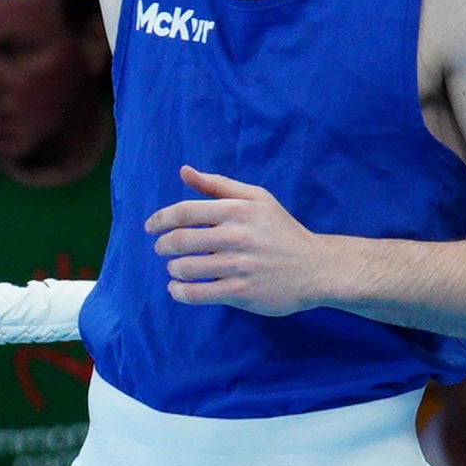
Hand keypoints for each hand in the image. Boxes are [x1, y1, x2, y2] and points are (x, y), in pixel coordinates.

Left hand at [148, 165, 328, 314]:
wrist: (315, 268)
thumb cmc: (282, 231)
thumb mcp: (256, 199)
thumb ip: (218, 185)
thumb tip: (184, 171)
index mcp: (237, 210)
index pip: (185, 212)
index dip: (160, 219)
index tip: (150, 227)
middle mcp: (236, 237)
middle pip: (180, 241)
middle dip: (163, 246)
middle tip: (161, 249)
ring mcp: (238, 266)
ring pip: (186, 268)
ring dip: (173, 269)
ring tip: (175, 268)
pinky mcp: (241, 293)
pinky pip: (197, 294)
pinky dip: (179, 292)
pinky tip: (177, 289)